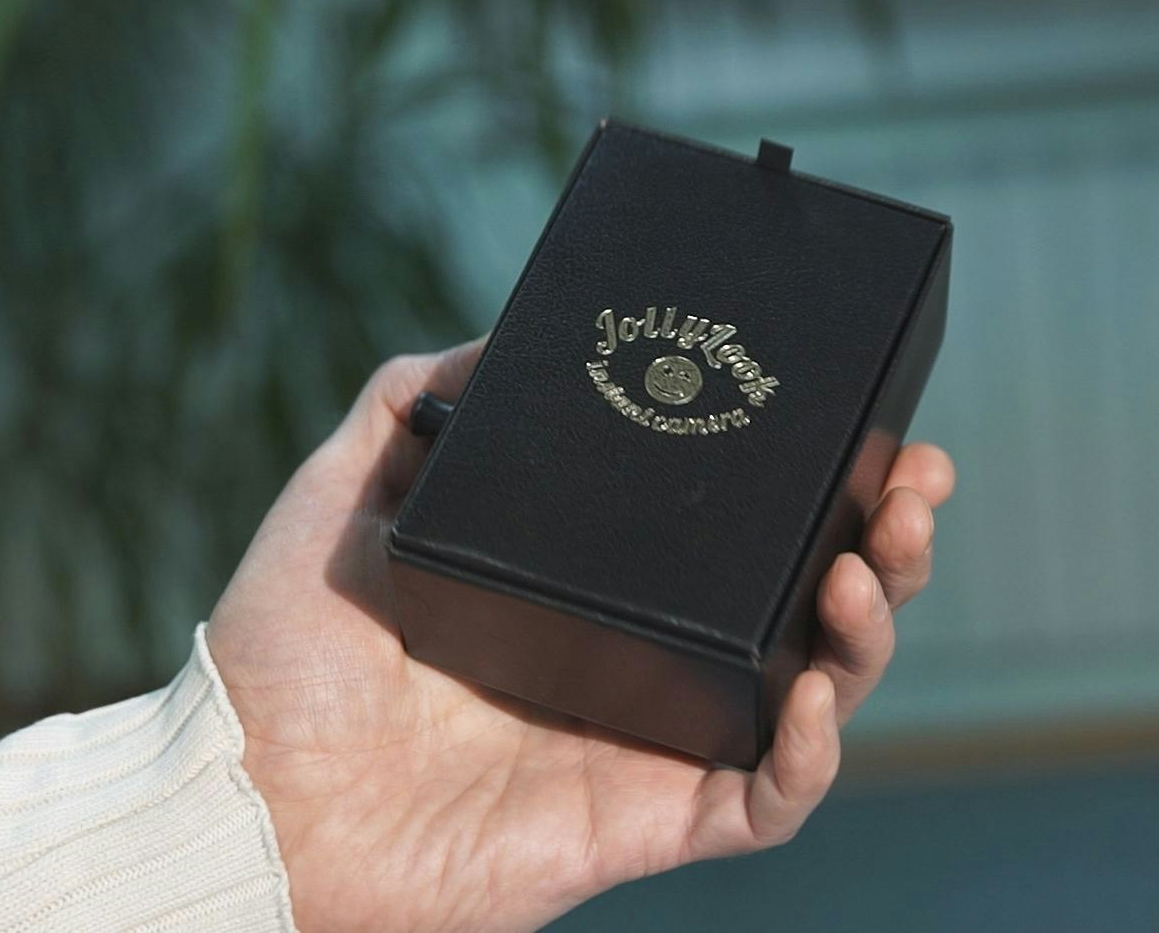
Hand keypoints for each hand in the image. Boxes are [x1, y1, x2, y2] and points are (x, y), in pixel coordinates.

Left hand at [207, 340, 953, 931]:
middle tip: (915, 482)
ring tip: (874, 564)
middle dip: (886, 544)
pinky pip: (766, 804)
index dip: (818, 485)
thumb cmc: (283, 660)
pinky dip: (808, 755)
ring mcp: (652, 748)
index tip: (870, 423)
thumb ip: (409, 404)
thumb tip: (495, 334)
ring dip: (871, 632)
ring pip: (815, 696)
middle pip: (807, 605)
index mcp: (597, 592)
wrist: (243, 798)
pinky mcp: (644, 825)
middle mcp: (644, 664)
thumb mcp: (347, 495)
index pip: (740, 535)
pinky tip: (807, 687)